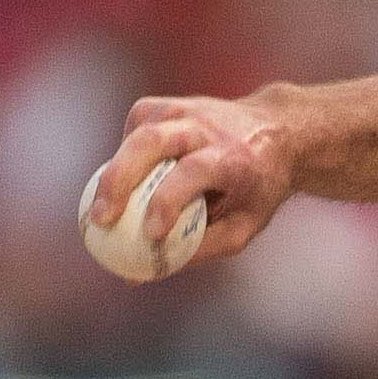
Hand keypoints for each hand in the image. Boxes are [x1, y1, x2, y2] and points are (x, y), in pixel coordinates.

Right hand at [85, 91, 295, 269]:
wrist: (278, 131)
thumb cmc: (257, 188)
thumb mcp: (245, 226)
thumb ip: (200, 249)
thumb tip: (142, 273)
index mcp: (233, 156)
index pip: (193, 171)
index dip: (168, 200)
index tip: (150, 232)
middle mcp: (206, 126)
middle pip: (152, 141)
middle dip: (119, 179)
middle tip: (100, 218)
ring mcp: (182, 110)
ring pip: (137, 133)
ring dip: (114, 171)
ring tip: (100, 209)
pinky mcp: (163, 106)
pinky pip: (133, 131)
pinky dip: (124, 157)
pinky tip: (128, 179)